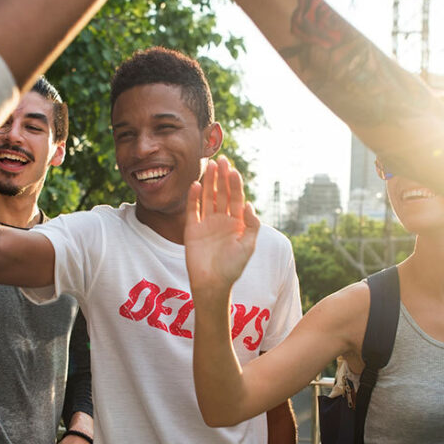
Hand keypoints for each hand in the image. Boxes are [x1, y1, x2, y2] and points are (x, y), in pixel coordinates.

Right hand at [185, 156, 259, 293]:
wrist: (212, 283)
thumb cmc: (233, 268)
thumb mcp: (248, 246)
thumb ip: (251, 225)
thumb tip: (250, 205)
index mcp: (237, 223)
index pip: (237, 198)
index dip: (235, 184)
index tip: (234, 170)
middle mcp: (222, 220)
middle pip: (222, 193)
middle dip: (223, 177)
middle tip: (222, 160)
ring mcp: (207, 223)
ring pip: (208, 197)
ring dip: (209, 182)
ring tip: (210, 166)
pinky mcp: (192, 229)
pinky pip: (193, 209)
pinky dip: (193, 197)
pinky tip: (196, 185)